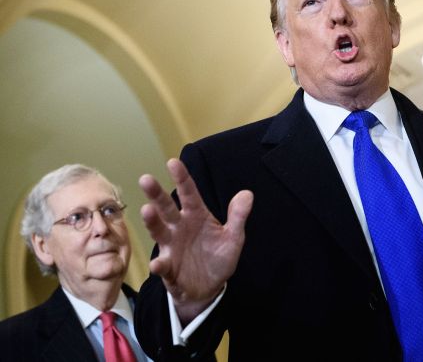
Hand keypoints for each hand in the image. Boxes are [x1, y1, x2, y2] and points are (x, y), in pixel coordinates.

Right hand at [139, 158, 252, 322]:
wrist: (210, 288)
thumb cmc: (218, 258)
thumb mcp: (233, 238)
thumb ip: (238, 217)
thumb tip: (247, 193)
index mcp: (197, 216)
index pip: (189, 194)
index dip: (182, 178)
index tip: (173, 162)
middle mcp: (179, 227)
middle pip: (166, 208)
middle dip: (156, 194)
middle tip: (146, 179)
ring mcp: (171, 247)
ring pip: (158, 231)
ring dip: (152, 222)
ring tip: (147, 211)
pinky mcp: (168, 269)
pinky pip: (162, 266)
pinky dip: (159, 265)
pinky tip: (158, 265)